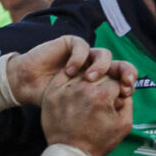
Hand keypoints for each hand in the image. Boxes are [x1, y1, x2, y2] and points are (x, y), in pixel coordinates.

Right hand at [6, 37, 132, 105]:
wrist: (28, 88)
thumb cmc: (54, 105)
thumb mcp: (78, 111)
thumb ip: (99, 110)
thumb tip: (122, 107)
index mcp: (103, 85)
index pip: (123, 80)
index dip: (128, 84)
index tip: (127, 93)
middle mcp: (96, 69)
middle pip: (119, 65)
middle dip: (125, 72)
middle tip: (124, 83)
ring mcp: (85, 57)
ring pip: (103, 54)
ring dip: (100, 66)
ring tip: (90, 79)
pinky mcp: (70, 45)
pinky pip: (81, 47)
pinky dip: (78, 58)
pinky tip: (71, 71)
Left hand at [39, 66, 133, 155]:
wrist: (70, 153)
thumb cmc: (97, 142)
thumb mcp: (123, 127)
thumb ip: (129, 104)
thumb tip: (125, 91)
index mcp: (102, 95)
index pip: (115, 82)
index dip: (116, 92)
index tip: (112, 102)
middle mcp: (84, 88)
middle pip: (100, 75)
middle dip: (103, 87)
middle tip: (99, 103)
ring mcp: (66, 89)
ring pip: (82, 73)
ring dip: (87, 83)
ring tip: (86, 99)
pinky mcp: (52, 93)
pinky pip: (64, 76)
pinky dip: (71, 79)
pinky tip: (74, 91)